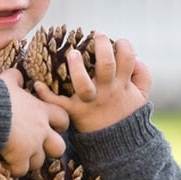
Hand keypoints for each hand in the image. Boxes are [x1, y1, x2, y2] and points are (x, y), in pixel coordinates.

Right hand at [0, 68, 68, 175]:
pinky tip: (6, 163)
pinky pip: (21, 170)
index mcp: (41, 111)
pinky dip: (14, 169)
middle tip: (36, 147)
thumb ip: (16, 78)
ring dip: (30, 161)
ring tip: (18, 157)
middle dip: (49, 149)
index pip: (63, 118)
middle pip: (59, 147)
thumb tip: (19, 76)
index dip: (59, 125)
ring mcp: (32, 146)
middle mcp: (41, 130)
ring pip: (39, 161)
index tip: (50, 127)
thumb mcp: (6, 81)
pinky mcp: (19, 158)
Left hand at [35, 33, 151, 133]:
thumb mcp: (141, 97)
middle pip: (106, 65)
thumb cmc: (126, 115)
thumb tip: (138, 59)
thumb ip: (143, 76)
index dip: (123, 45)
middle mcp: (107, 91)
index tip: (118, 42)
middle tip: (97, 35)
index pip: (127, 58)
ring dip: (76, 67)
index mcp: (122, 84)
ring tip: (72, 54)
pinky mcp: (75, 112)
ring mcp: (90, 101)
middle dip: (101, 46)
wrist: (118, 145)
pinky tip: (37, 84)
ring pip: (83, 83)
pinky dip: (46, 95)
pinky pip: (59, 103)